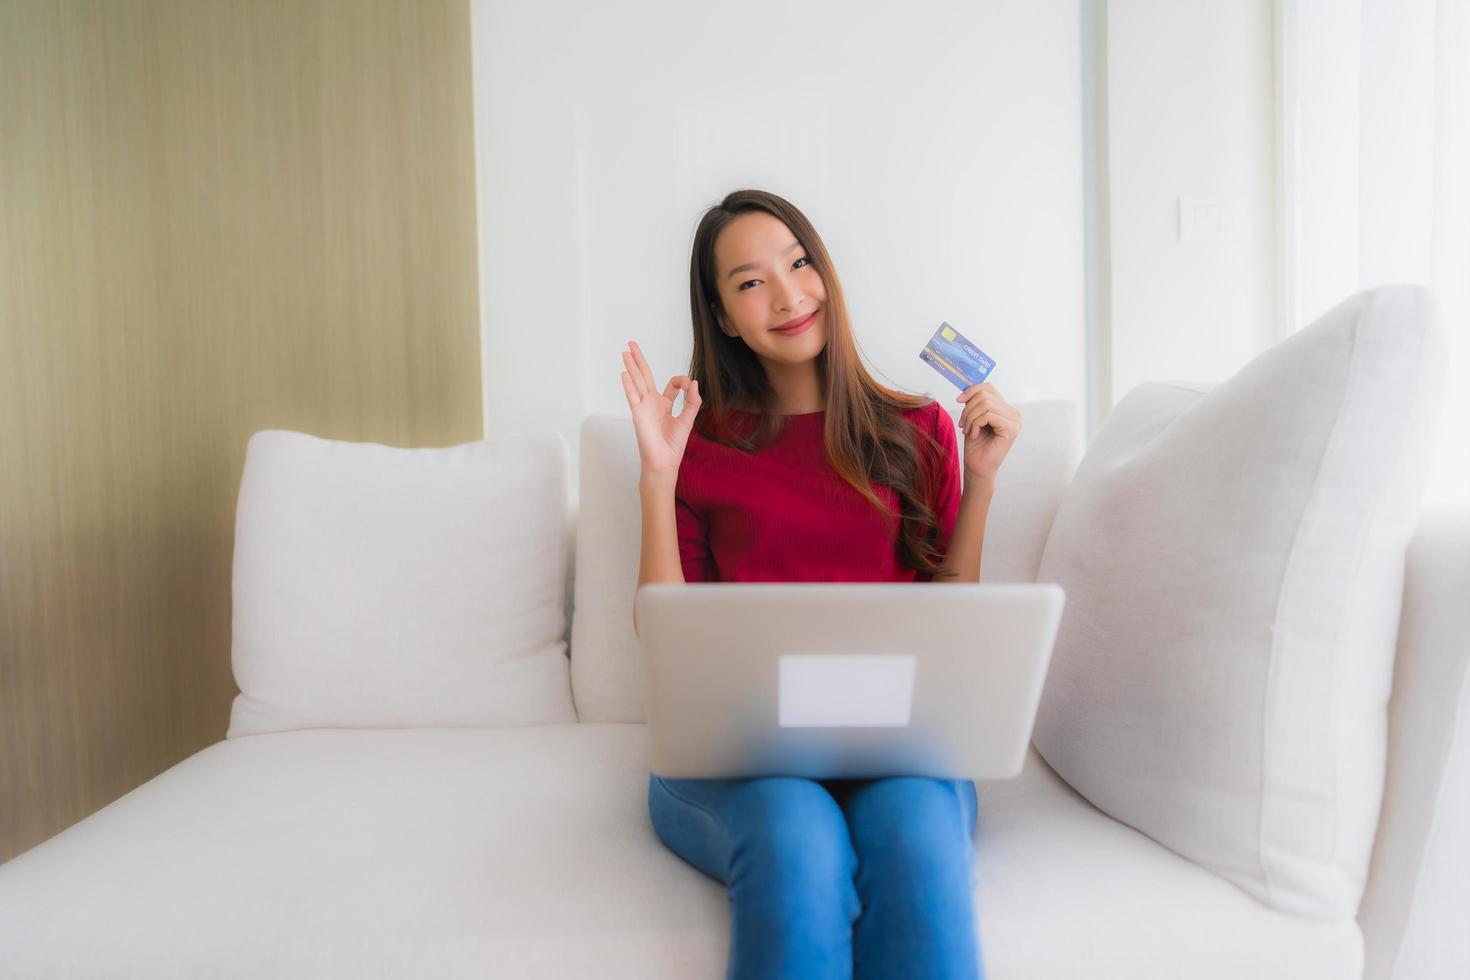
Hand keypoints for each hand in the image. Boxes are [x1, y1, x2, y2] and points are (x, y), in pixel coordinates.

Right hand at [620, 340, 700, 477]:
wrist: (664, 461)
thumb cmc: (673, 445)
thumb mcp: (687, 419)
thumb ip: (692, 401)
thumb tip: (694, 382)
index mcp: (664, 404)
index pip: (670, 384)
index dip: (681, 381)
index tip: (689, 386)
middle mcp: (651, 403)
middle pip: (644, 376)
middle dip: (639, 360)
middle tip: (631, 344)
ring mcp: (643, 407)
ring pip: (637, 382)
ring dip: (631, 367)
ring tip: (625, 352)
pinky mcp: (638, 414)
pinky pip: (633, 396)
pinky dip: (629, 385)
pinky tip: (624, 373)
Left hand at [956, 382, 1021, 481]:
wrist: (977, 466)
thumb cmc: (976, 444)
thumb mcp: (973, 418)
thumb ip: (975, 402)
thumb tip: (968, 387)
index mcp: (1006, 408)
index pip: (989, 387)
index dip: (972, 390)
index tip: (959, 400)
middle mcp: (1013, 413)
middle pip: (985, 395)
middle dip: (968, 409)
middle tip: (963, 424)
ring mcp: (1015, 421)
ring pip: (985, 404)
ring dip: (970, 418)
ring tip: (968, 431)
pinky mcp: (1011, 429)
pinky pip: (988, 415)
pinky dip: (976, 424)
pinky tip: (974, 435)